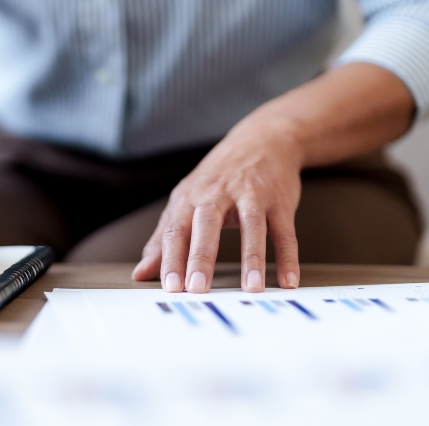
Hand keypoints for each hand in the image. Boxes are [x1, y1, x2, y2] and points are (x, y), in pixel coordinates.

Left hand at [132, 119, 302, 292]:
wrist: (262, 139)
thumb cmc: (219, 177)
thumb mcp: (186, 200)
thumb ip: (163, 239)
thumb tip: (141, 273)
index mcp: (191, 198)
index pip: (175, 230)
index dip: (170, 259)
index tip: (169, 287)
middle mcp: (218, 194)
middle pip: (207, 225)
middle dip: (200, 257)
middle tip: (197, 288)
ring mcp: (251, 195)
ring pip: (251, 225)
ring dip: (252, 258)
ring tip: (251, 287)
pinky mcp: (279, 200)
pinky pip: (284, 230)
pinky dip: (288, 256)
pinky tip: (288, 281)